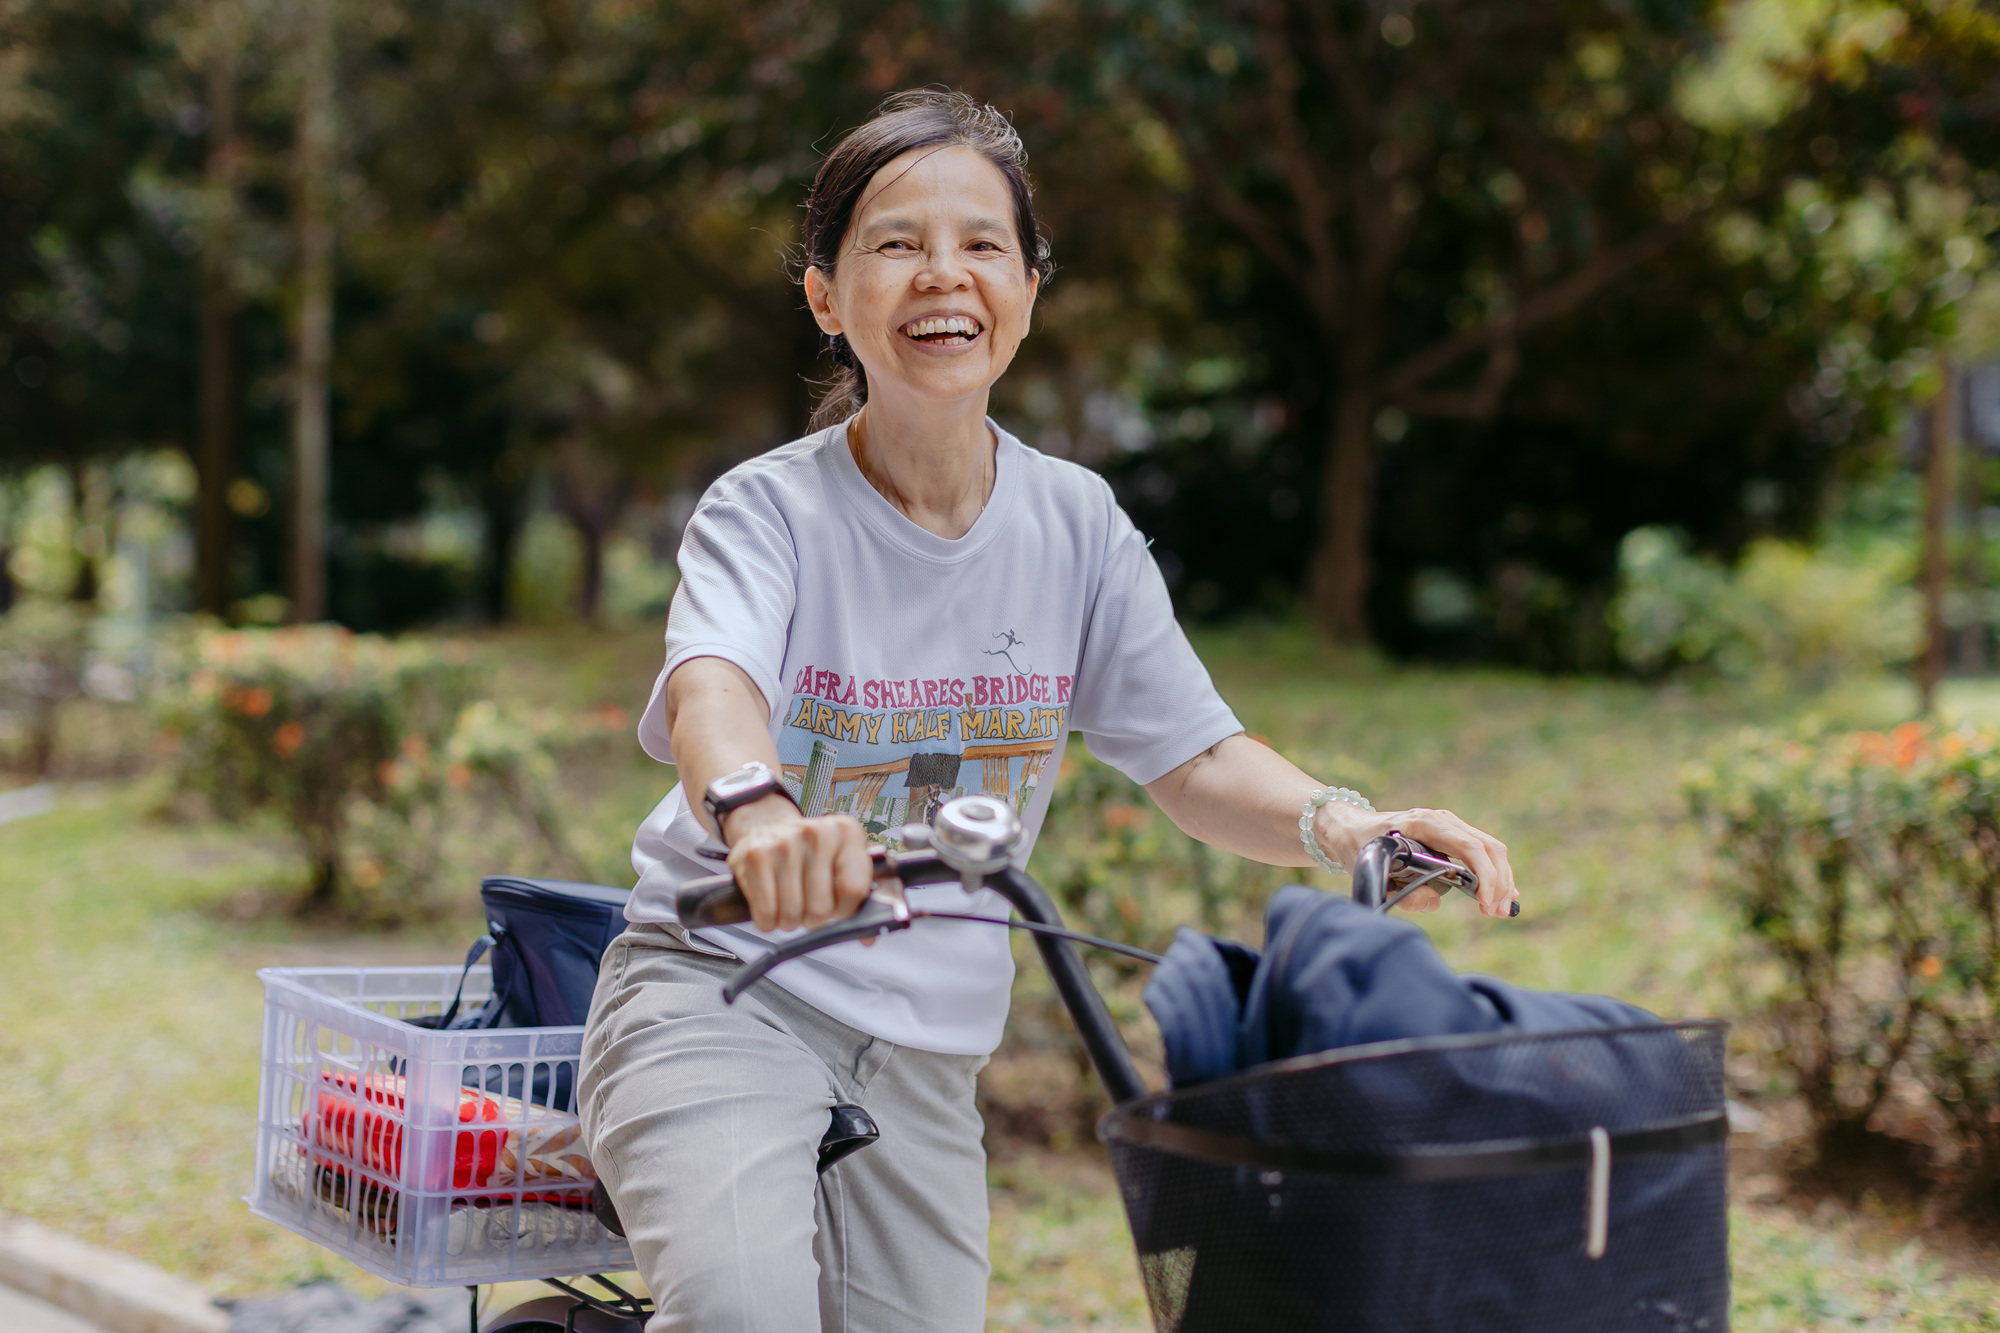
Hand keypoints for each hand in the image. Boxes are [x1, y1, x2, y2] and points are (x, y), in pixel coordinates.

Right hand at [722, 795, 873, 932]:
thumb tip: (868, 937)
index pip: (854, 890)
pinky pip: (766, 913)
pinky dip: (767, 920)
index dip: (844, 910)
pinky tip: (771, 904)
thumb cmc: (809, 852)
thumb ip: (859, 897)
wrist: (767, 827)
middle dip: (813, 918)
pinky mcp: (755, 856)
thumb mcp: (840, 862)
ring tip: (788, 901)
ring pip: (792, 915)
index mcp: (846, 833)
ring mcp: (784, 843)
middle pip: (821, 909)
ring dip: (789, 920)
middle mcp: (817, 834)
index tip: (837, 908)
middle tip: (807, 904)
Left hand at [1311, 801, 1518, 917]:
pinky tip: (1504, 894)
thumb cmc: (1360, 848)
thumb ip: (1404, 892)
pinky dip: (1496, 873)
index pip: (1469, 847)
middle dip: (1500, 882)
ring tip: (1504, 909)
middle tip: (1499, 913)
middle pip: (1488, 847)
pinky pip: (1483, 852)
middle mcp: (1442, 820)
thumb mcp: (1375, 872)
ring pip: (1491, 849)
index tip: (1486, 903)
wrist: (1351, 828)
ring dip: (1502, 880)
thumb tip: (1435, 901)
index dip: (1485, 876)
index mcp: (1425, 824)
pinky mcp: (1452, 835)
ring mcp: (1449, 825)